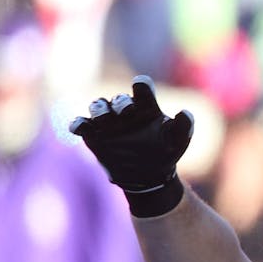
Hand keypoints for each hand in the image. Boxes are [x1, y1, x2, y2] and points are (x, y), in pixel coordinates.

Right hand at [70, 75, 192, 215]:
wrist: (148, 176)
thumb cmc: (166, 152)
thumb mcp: (179, 141)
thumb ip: (184, 126)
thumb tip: (185, 112)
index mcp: (147, 107)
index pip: (142, 87)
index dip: (141, 85)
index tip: (140, 86)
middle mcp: (125, 110)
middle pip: (118, 98)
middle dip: (120, 102)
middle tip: (126, 112)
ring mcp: (108, 121)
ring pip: (97, 106)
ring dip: (99, 109)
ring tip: (103, 120)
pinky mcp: (93, 134)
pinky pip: (81, 124)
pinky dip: (77, 123)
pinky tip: (79, 128)